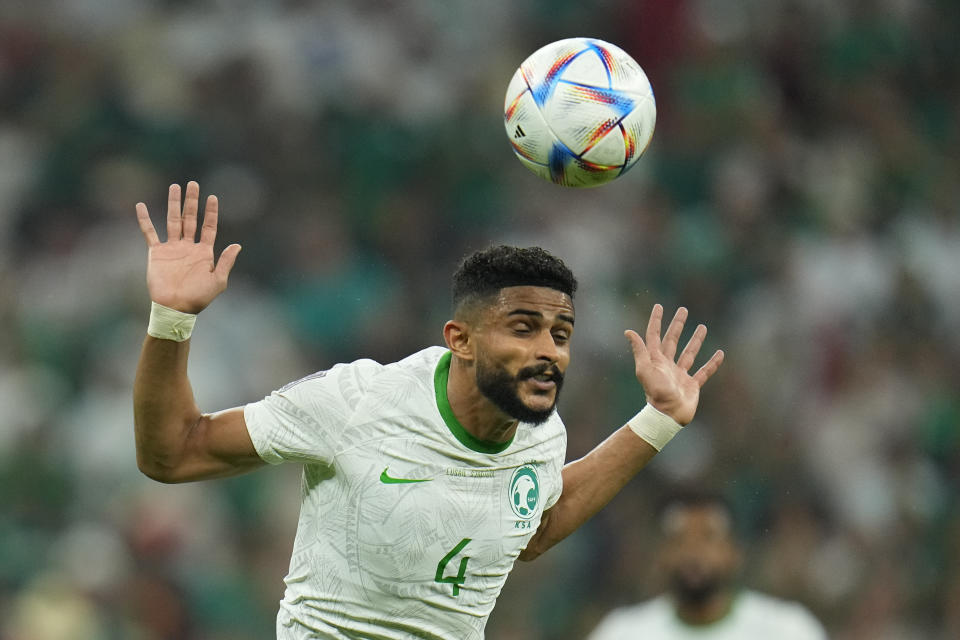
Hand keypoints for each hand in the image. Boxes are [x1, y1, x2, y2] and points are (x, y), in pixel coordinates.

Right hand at [136, 181, 240, 313]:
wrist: (175, 308)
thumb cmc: (198, 298)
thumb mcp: (218, 281)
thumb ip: (226, 262)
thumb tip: (238, 245)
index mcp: (204, 252)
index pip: (208, 227)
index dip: (210, 212)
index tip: (212, 197)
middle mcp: (188, 247)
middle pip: (190, 218)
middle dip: (192, 201)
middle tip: (193, 184)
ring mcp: (172, 248)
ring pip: (172, 220)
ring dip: (174, 204)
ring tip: (175, 187)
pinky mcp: (156, 253)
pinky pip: (149, 233)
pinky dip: (145, 219)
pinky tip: (141, 206)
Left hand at [625, 305, 723, 424]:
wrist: (668, 416)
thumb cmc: (655, 393)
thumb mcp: (644, 369)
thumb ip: (639, 350)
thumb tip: (628, 331)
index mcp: (655, 360)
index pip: (655, 336)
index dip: (656, 321)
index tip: (659, 306)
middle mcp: (667, 365)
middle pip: (672, 340)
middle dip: (677, 325)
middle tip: (683, 310)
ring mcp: (680, 375)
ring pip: (689, 353)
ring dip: (695, 340)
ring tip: (703, 326)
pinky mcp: (692, 385)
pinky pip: (704, 371)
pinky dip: (712, 363)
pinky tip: (720, 353)